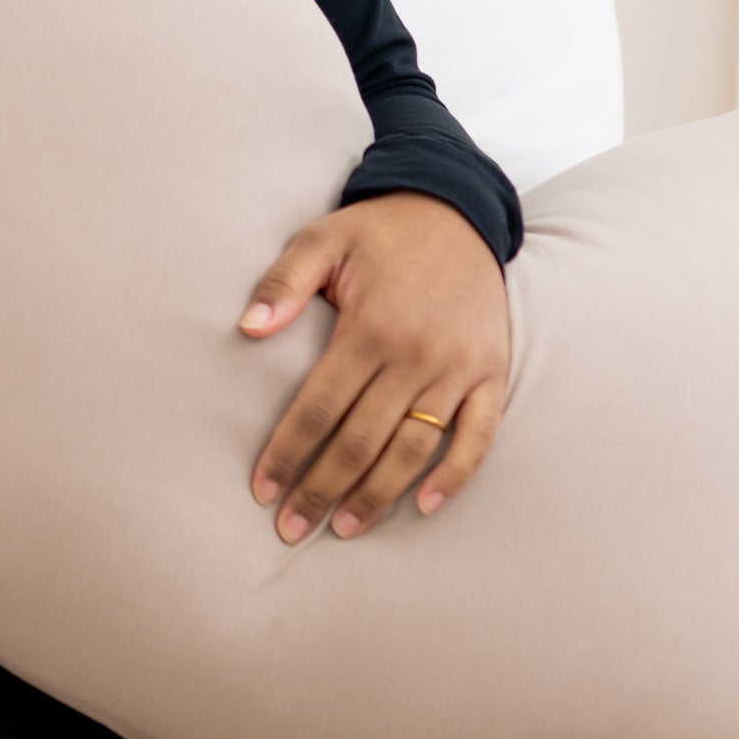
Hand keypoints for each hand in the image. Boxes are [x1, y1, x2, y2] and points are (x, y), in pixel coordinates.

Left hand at [240, 193, 509, 541]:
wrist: (458, 210)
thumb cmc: (379, 232)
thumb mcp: (322, 239)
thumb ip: (282, 284)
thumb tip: (247, 329)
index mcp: (370, 327)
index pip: (319, 408)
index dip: (288, 452)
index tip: (262, 489)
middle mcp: (416, 356)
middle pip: (361, 441)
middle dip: (321, 489)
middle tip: (291, 527)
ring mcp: (458, 369)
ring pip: (414, 450)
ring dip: (378, 495)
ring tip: (344, 528)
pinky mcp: (491, 374)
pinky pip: (477, 436)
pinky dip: (454, 476)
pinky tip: (424, 507)